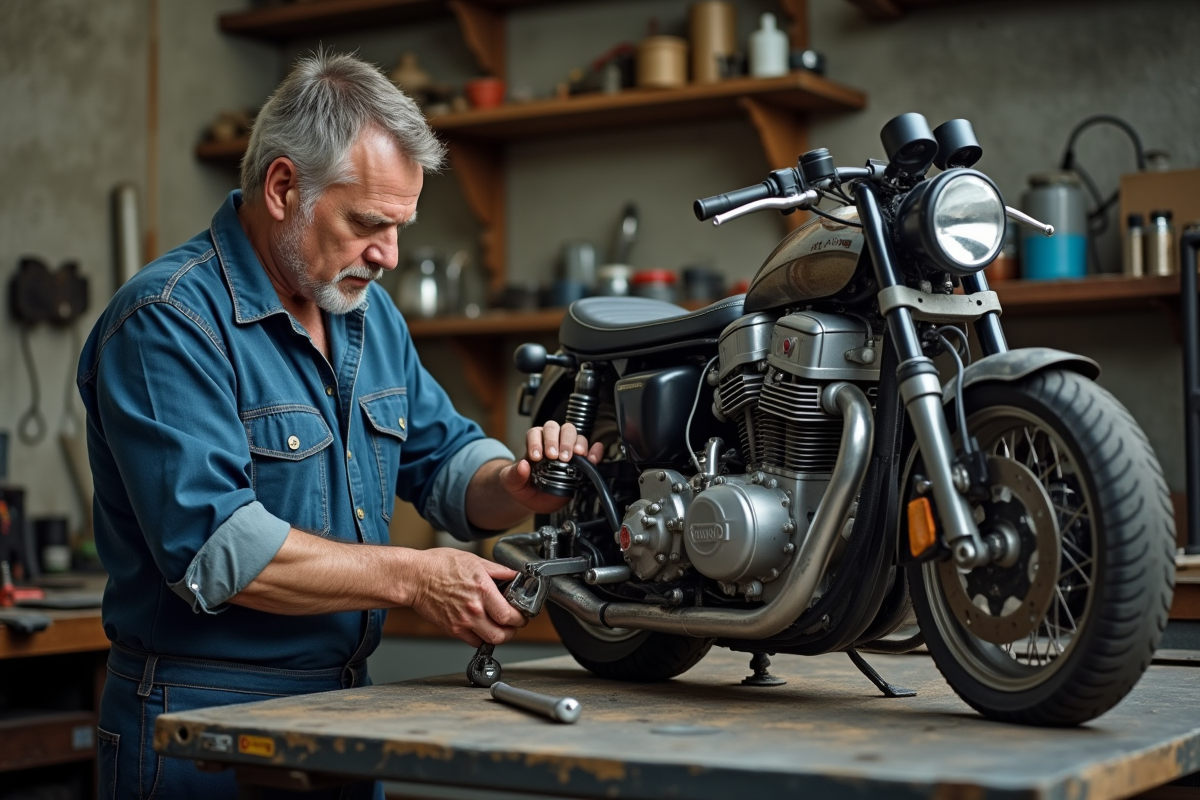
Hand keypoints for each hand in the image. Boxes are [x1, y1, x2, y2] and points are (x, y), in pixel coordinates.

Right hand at [406, 548, 525, 646]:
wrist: (414, 578)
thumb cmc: (438, 566)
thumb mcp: (473, 560)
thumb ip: (498, 570)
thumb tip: (514, 575)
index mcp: (483, 590)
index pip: (510, 615)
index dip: (520, 618)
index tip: (522, 615)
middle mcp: (474, 609)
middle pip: (503, 633)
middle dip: (512, 630)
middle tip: (513, 623)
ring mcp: (462, 621)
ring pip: (490, 640)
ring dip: (499, 635)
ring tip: (499, 626)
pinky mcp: (452, 629)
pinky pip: (473, 641)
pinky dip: (480, 637)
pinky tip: (481, 626)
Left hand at [498, 422, 603, 514]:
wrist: (534, 499)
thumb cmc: (523, 486)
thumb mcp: (512, 482)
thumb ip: (515, 474)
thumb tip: (522, 465)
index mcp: (534, 442)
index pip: (536, 433)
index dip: (537, 442)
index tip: (537, 457)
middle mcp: (551, 442)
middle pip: (557, 428)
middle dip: (558, 441)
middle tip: (557, 456)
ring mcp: (567, 450)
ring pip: (573, 434)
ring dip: (575, 443)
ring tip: (575, 456)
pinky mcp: (581, 462)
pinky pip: (591, 450)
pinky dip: (594, 451)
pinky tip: (593, 456)